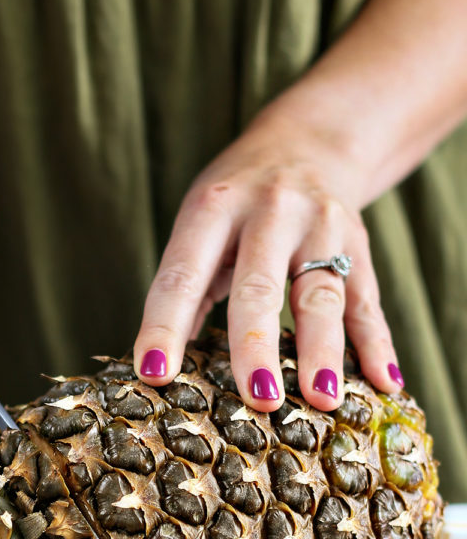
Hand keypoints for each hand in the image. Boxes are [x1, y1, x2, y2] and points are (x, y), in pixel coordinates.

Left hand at [133, 117, 402, 411]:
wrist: (307, 140)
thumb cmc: (236, 198)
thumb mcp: (200, 222)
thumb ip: (188, 285)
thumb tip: (162, 363)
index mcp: (213, 209)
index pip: (182, 275)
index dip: (165, 326)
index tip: (154, 374)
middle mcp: (268, 212)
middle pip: (259, 286)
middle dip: (255, 345)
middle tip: (258, 398)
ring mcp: (319, 226)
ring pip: (320, 295)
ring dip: (322, 350)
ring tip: (322, 398)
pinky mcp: (358, 243)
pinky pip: (366, 299)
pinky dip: (377, 343)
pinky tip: (383, 381)